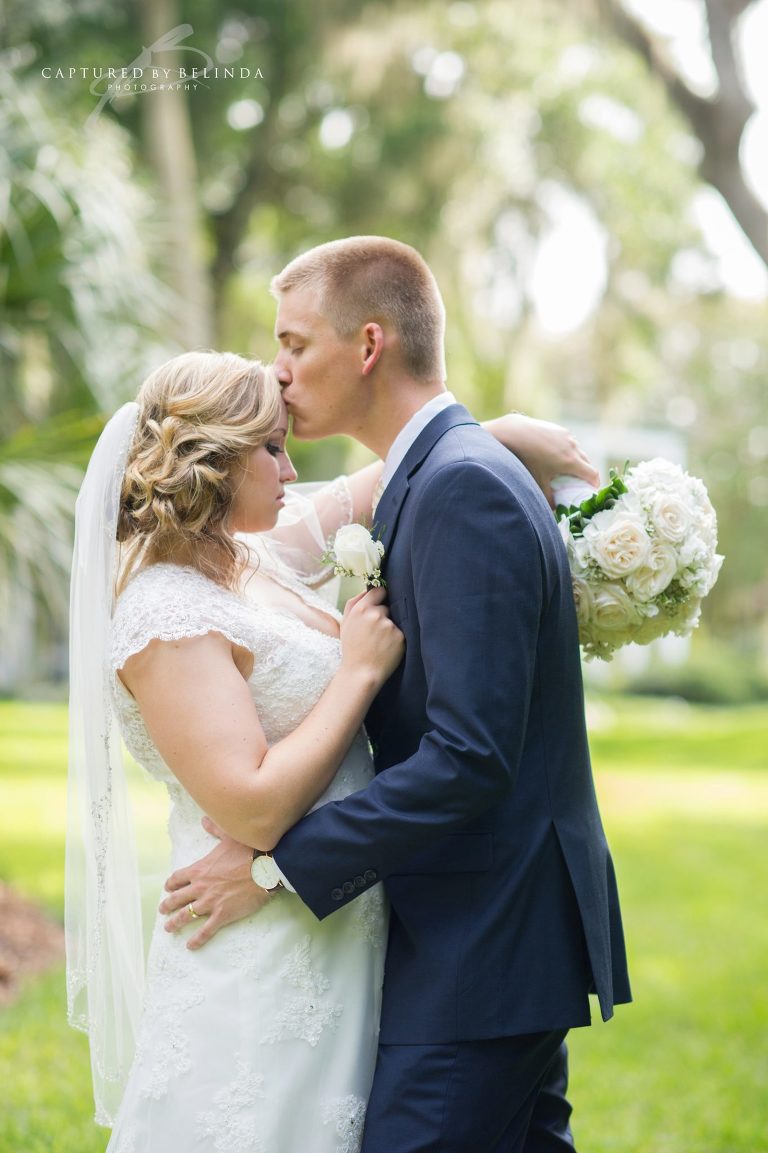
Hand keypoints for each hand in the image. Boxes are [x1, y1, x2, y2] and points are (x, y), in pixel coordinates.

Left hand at [159, 817, 270, 948]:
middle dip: (168, 905)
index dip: (171, 884)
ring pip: (186, 916)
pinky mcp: (222, 915)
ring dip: (175, 923)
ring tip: (169, 928)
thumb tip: (205, 820)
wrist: (265, 868)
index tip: (168, 888)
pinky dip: (197, 939)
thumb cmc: (248, 850)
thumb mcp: (229, 836)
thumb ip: (214, 829)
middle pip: (177, 899)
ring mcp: (210, 902)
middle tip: (163, 910)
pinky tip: (190, 945)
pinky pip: (205, 930)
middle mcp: (200, 887)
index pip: (177, 878)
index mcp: (200, 869)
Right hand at [340, 586, 404, 686]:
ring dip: (389, 627)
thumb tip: (367, 590)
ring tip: (379, 642)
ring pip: (393, 620)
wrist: (361, 673)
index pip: (378, 591)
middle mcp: (376, 615)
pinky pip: (400, 631)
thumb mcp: (345, 623)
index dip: (379, 597)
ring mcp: (389, 625)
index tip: (378, 605)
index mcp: (361, 609)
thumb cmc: (352, 648)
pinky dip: (395, 638)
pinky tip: (386, 648)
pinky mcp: (400, 636)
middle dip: (382, 616)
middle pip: (386, 607)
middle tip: (373, 633)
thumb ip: (354, 603)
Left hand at [487, 413, 599, 507]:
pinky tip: (554, 453)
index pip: (593, 474)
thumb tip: (554, 509)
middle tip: (578, 482)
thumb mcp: (538, 482)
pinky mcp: (559, 430)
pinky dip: (567, 450)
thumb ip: (548, 498)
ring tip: (565, 468)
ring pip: (578, 451)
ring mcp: (567, 437)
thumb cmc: (527, 460)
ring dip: (577, 460)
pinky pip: (569, 442)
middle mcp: (573, 448)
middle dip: (585, 473)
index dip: (594, 484)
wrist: (515, 434)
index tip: (591, 490)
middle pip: (587, 463)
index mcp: (571, 462)